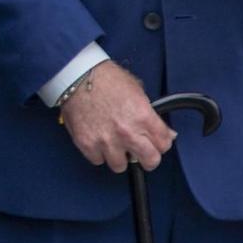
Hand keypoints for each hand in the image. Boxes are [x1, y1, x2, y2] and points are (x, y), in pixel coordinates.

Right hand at [57, 61, 175, 173]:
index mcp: (143, 116)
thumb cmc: (105, 78)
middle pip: (150, 161)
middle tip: (140, 151)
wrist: (77, 76)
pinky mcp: (87, 145)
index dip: (161, 143)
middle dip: (147, 157)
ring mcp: (107, 141)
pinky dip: (98, 153)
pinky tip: (98, 139)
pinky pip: (98, 160)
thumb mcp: (137, 91)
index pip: (164, 144)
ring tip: (114, 143)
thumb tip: (165, 133)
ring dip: (119, 156)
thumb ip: (150, 114)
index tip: (155, 142)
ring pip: (121, 165)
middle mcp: (127, 132)